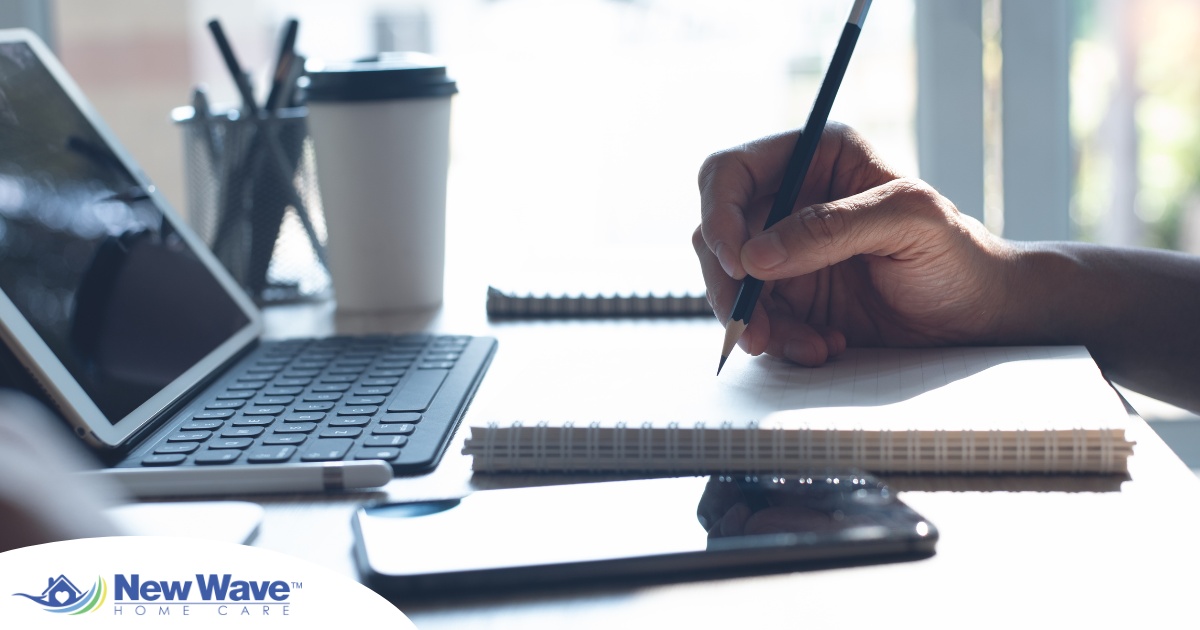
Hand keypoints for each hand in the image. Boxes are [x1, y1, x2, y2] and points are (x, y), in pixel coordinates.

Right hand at [693, 123, 1016, 365]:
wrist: (978, 317)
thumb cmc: (958, 255)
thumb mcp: (908, 224)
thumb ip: (831, 229)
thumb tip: (754, 255)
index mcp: (814, 156)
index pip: (730, 172)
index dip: (719, 215)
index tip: (740, 263)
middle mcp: (789, 199)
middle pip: (716, 233)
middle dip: (728, 284)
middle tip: (750, 328)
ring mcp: (785, 250)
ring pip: (729, 282)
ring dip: (756, 321)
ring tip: (808, 346)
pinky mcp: (789, 296)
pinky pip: (756, 318)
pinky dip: (780, 341)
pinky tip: (823, 346)